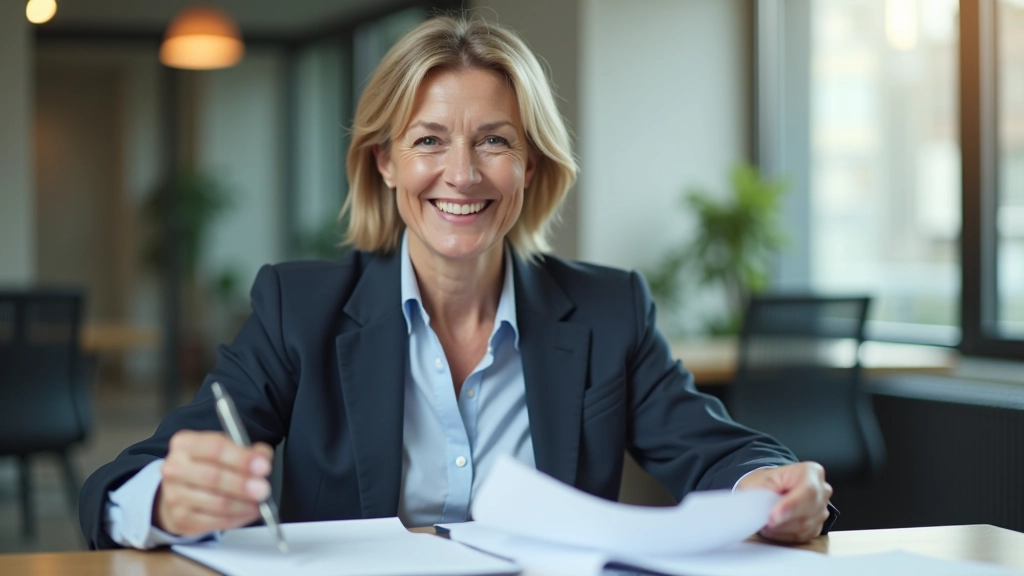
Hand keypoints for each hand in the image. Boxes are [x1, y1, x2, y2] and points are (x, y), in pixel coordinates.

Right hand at [154, 430, 273, 536]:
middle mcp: (175, 468)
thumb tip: (262, 459)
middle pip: (214, 477)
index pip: (215, 448)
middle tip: (264, 489)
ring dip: (244, 504)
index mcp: (185, 444)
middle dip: (243, 485)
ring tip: (260, 502)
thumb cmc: (207, 466)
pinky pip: (216, 521)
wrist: (180, 491)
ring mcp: (175, 495)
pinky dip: (238, 518)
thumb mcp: (226, 450)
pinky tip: (249, 512)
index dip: (241, 458)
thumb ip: (248, 452)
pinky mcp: (181, 519)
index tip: (263, 466)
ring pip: (217, 503)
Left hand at [736, 462, 831, 543]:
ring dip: (782, 529)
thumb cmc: (766, 483)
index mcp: (811, 472)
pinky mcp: (817, 526)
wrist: (768, 490)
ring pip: (805, 527)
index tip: (773, 517)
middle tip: (764, 523)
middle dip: (783, 521)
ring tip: (766, 523)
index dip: (791, 506)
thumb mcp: (760, 482)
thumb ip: (764, 495)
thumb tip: (762, 512)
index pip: (808, 490)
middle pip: (808, 512)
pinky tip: (774, 528)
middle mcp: (822, 490)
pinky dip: (785, 535)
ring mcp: (822, 509)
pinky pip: (803, 537)